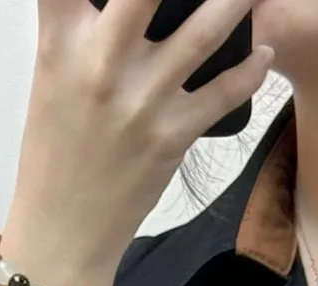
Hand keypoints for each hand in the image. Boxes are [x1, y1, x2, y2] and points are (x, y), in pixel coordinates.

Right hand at [11, 0, 276, 273]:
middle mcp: (103, 62)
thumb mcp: (53, 75)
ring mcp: (142, 99)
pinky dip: (251, 71)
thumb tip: (104, 2)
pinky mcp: (172, 135)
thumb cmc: (58, 152)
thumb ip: (75, 25)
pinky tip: (263, 54)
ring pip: (205, 30)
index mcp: (63, 41)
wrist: (64, 230)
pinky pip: (225, 94)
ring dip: (238, 1)